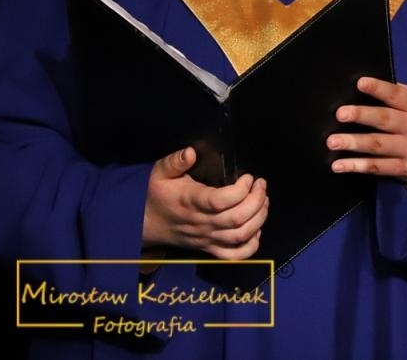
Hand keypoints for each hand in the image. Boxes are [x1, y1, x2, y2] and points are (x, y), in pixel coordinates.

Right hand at [141, 147, 267, 258]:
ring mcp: (206, 238)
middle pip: (237, 219)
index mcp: (191, 202)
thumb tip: (191, 152)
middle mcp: (202, 223)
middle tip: (261, 185)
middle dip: (257, 200)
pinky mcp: (208, 248)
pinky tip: (257, 229)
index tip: (248, 177)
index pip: (222, 201)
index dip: (241, 189)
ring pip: (240, 236)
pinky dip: (251, 245)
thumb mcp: (159, 173)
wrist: (143, 224)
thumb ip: (175, 161)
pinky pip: (234, 255)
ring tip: (263, 200)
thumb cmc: (156, 195)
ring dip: (259, 218)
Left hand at [329, 77, 406, 194]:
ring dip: (354, 142)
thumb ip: (398, 95)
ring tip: (332, 141)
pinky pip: (376, 167)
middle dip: (362, 115)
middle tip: (340, 114)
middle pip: (385, 119)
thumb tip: (368, 83)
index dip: (379, 88)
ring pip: (377, 144)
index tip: (360, 83)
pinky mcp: (403, 168)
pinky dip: (356, 166)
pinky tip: (338, 165)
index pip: (396, 95)